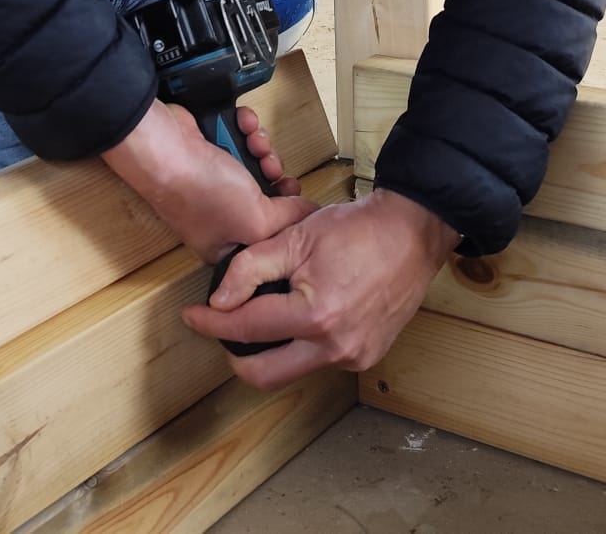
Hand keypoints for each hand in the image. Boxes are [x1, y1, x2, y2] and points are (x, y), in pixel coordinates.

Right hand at [102, 102, 313, 262]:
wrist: (165, 147)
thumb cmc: (201, 192)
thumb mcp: (256, 219)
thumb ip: (289, 220)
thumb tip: (310, 215)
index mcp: (226, 245)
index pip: (268, 236)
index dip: (285, 216)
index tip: (294, 199)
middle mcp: (220, 216)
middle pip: (266, 196)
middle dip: (274, 174)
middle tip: (273, 168)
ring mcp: (213, 182)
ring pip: (256, 165)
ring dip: (262, 148)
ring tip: (255, 142)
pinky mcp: (210, 151)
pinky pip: (241, 141)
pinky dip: (246, 130)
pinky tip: (243, 123)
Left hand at [180, 188, 456, 388]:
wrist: (412, 233)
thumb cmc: (357, 230)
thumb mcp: (297, 237)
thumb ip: (251, 268)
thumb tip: (220, 300)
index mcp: (315, 316)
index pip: (246, 329)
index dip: (211, 324)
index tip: (192, 316)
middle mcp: (335, 347)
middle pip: (264, 376)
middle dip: (235, 356)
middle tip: (221, 330)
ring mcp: (354, 357)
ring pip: (292, 371)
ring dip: (270, 351)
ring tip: (261, 318)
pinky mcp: (367, 357)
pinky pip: (319, 363)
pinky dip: (299, 346)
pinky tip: (297, 319)